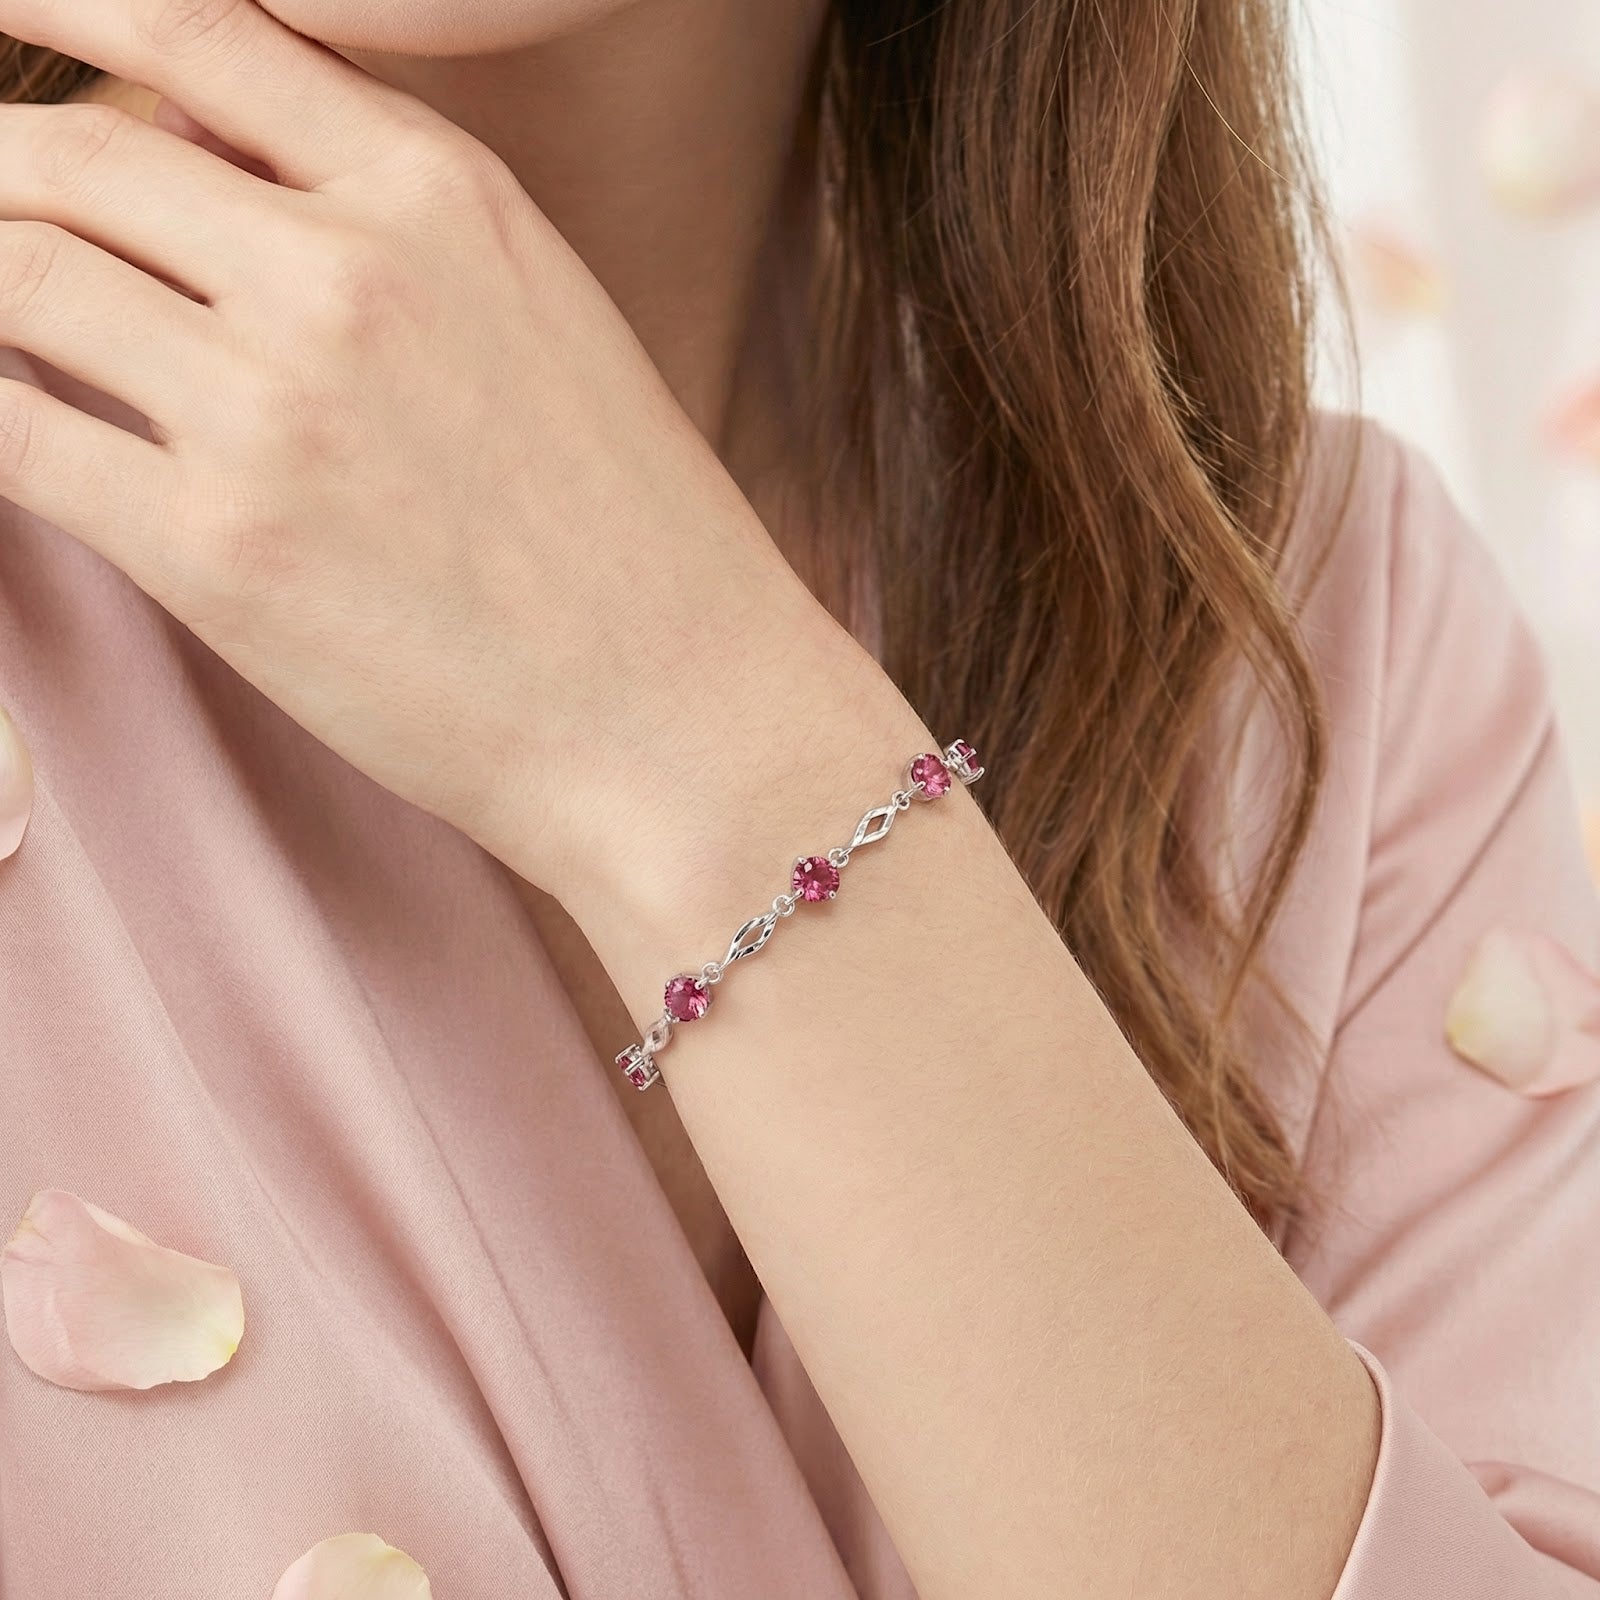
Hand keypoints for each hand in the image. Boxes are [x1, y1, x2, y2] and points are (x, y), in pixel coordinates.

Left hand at [0, 0, 843, 898]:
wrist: (680, 719)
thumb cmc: (636, 546)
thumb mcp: (548, 326)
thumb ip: (394, 228)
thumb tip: (207, 163)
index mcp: (442, 196)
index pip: (198, 29)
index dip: (64, 3)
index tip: (0, 12)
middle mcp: (347, 275)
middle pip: (73, 153)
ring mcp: (273, 408)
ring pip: (16, 275)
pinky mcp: (216, 552)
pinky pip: (10, 434)